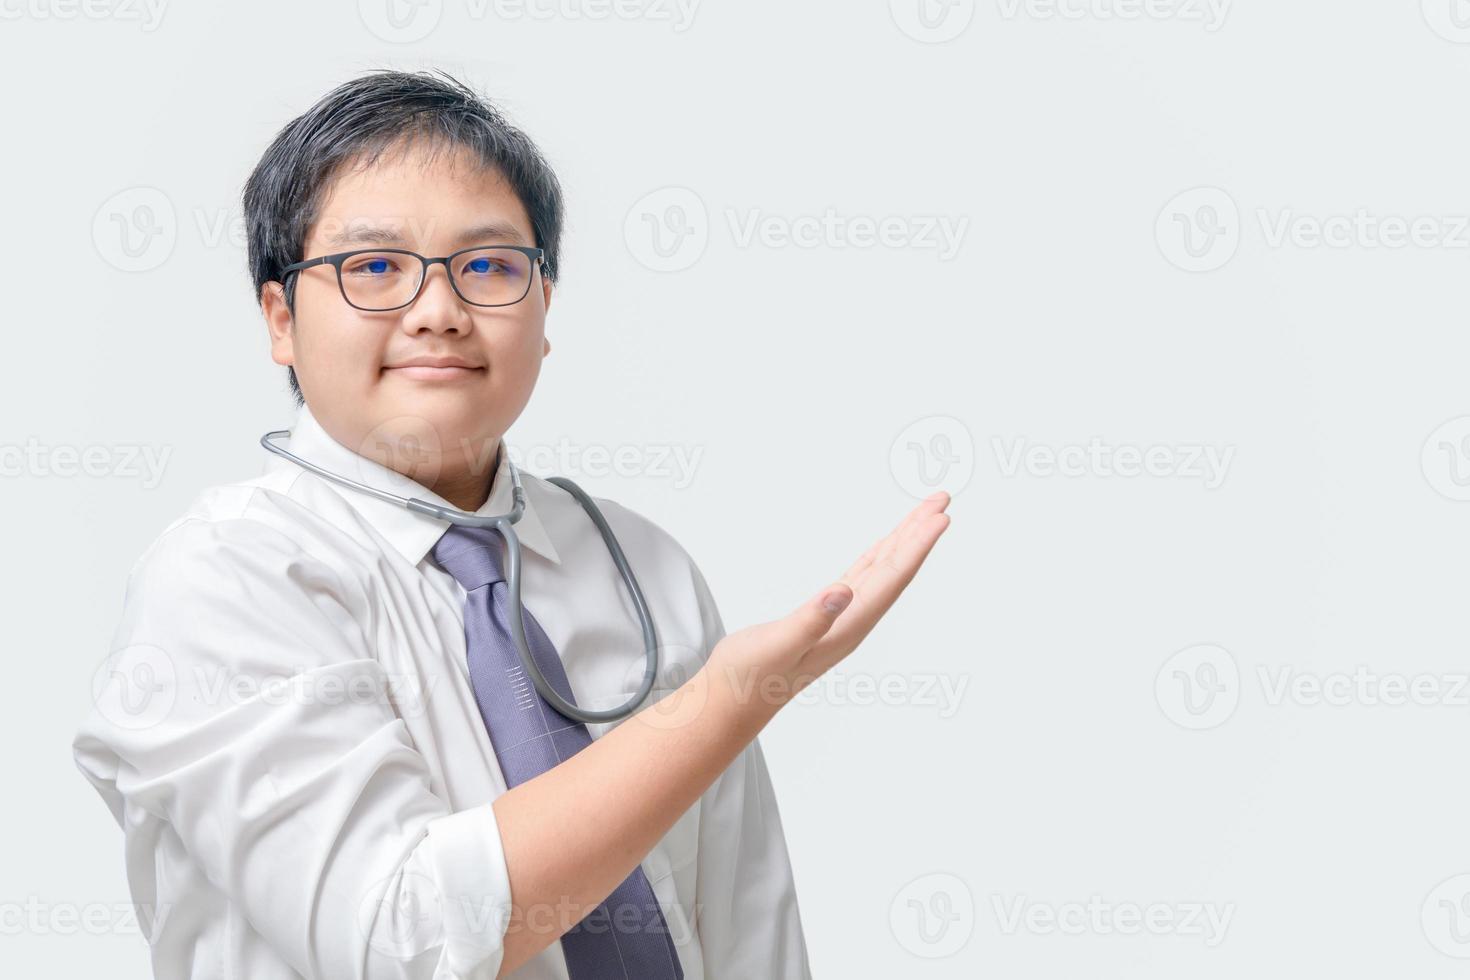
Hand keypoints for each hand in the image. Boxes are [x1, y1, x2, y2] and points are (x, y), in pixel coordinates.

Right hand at [706, 491, 951, 711]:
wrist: (731, 702)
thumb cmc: (748, 677)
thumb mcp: (776, 646)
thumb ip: (809, 621)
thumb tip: (843, 591)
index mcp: (847, 628)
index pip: (891, 580)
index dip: (917, 546)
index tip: (940, 516)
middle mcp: (852, 623)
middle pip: (896, 571)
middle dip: (919, 534)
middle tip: (941, 498)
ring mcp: (840, 620)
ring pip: (881, 572)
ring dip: (903, 542)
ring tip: (924, 514)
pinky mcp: (824, 617)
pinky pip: (861, 579)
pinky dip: (877, 558)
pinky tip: (885, 548)